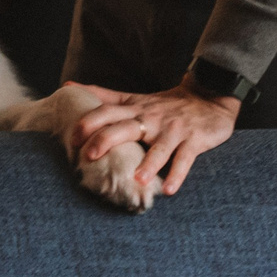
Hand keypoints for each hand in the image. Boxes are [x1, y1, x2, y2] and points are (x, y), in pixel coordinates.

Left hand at [75, 83, 239, 196]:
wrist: (209, 98)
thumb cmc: (164, 105)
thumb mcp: (132, 98)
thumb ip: (102, 95)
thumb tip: (68, 87)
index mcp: (134, 108)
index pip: (107, 111)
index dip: (88, 122)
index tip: (72, 138)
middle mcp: (151, 118)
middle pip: (126, 126)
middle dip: (106, 140)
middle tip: (89, 156)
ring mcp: (173, 129)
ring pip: (160, 147)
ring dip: (149, 163)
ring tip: (138, 179)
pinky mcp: (194, 140)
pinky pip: (185, 159)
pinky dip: (177, 174)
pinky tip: (169, 190)